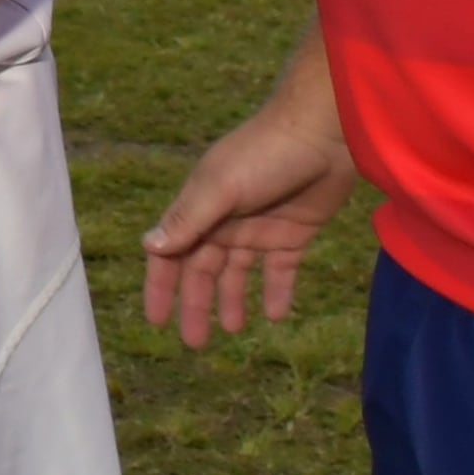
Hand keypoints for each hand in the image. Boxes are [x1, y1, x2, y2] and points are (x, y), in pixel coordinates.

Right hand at [143, 28, 358, 345]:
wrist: (324, 131)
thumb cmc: (265, 153)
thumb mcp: (222, 187)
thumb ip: (189, 219)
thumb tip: (149, 247)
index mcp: (200, 208)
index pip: (172, 254)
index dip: (161, 286)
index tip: (157, 320)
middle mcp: (225, 221)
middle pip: (204, 271)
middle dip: (198, 305)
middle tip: (196, 342)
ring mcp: (260, 227)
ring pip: (239, 273)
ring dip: (234, 301)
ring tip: (235, 330)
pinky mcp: (294, 232)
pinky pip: (280, 270)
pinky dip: (277, 291)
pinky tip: (275, 315)